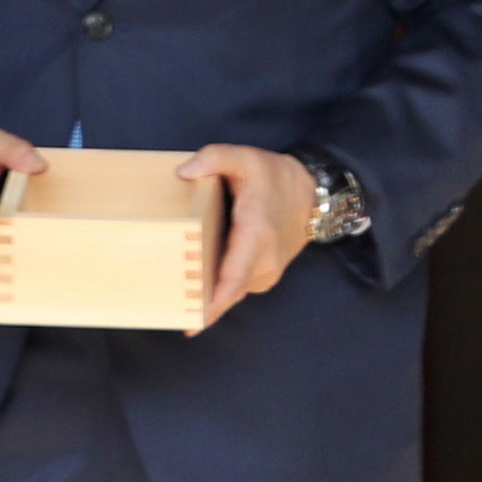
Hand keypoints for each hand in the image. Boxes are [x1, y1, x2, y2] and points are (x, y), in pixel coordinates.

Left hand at [184, 145, 317, 332]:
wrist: (312, 193)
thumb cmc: (275, 176)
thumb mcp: (245, 157)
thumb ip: (214, 158)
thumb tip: (183, 172)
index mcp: (256, 234)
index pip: (234, 277)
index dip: (214, 304)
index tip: (193, 324)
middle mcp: (265, 259)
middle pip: (229, 292)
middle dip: (201, 305)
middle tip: (168, 311)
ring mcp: (269, 270)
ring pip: (233, 292)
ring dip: (210, 298)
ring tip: (178, 300)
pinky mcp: (267, 274)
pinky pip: (239, 287)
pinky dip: (221, 290)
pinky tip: (199, 285)